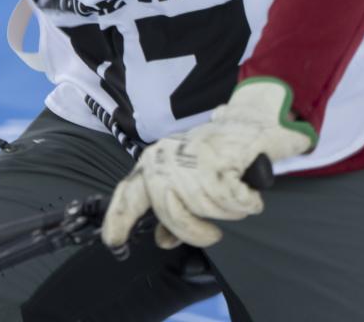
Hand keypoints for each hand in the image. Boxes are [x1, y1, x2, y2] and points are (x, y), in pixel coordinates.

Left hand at [101, 78, 315, 249]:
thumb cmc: (215, 157)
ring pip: (203, 208)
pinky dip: (245, 203)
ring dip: (227, 213)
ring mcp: (190, 156)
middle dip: (195, 231)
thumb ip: (171, 212)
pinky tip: (249, 196)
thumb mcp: (187, 184)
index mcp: (153, 163)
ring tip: (235, 200)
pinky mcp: (219, 157)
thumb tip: (163, 241)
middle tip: (213, 234)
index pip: (130, 193)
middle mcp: (166, 158)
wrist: (248, 122)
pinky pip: (230, 199)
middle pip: (170, 212)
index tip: (114, 241)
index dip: (119, 218)